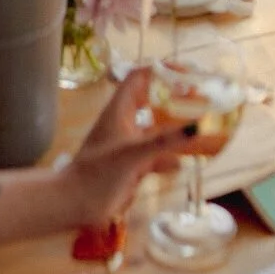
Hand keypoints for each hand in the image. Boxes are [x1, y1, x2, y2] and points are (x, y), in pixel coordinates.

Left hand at [60, 69, 215, 226]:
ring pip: (156, 129)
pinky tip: (184, 163)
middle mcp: (125, 123)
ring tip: (199, 126)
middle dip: (173, 97)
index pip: (139, 77)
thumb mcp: (133, 153)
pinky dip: (171, 157)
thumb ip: (165, 141)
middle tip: (198, 97)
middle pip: (151, 99)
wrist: (75, 203)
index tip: (185, 73)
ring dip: (175, 128)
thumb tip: (196, 128)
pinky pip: (157, 156)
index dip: (160, 70)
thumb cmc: (98, 172)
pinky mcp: (133, 165)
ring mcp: (129, 144)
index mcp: (119, 110)